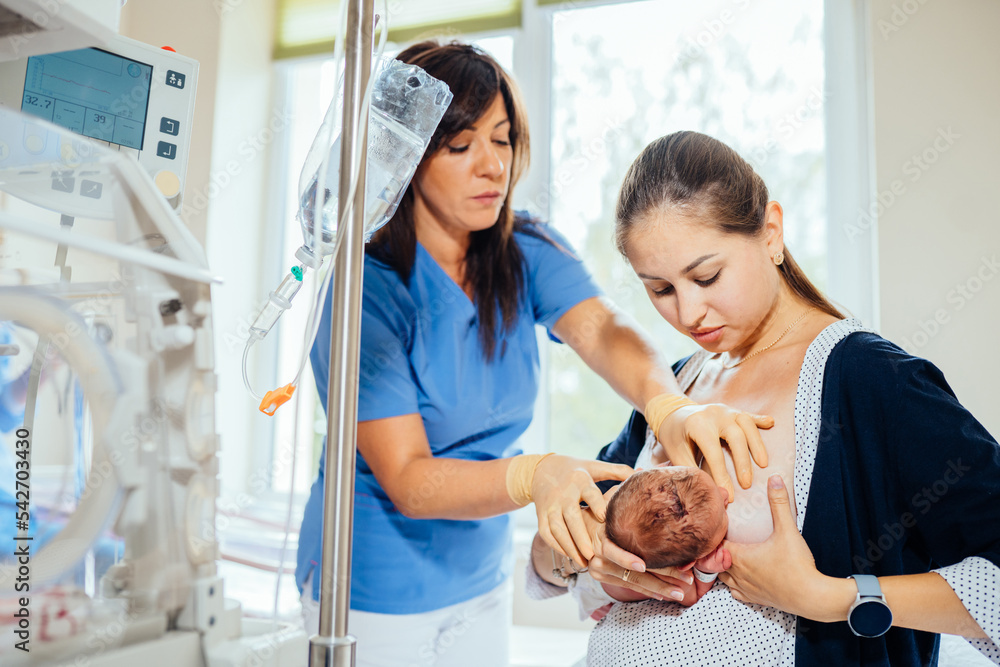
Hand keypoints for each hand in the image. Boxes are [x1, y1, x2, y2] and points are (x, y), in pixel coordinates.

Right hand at [532, 456, 631, 566]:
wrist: (541, 469)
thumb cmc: (575, 470)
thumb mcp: (595, 467)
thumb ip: (617, 471)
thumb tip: (641, 473)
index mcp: (580, 480)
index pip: (589, 493)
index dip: (597, 504)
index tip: (605, 518)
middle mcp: (564, 493)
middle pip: (571, 516)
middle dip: (580, 536)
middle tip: (592, 554)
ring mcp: (551, 505)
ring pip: (557, 528)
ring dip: (568, 546)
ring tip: (583, 562)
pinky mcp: (541, 515)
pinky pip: (547, 533)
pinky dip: (557, 546)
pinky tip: (570, 556)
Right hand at [580, 496, 693, 601]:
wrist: (575, 531)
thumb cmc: (598, 511)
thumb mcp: (608, 498)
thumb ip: (626, 487)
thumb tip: (647, 468)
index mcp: (601, 537)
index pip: (615, 551)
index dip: (629, 558)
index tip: (646, 564)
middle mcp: (598, 557)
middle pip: (632, 572)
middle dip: (661, 578)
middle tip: (685, 580)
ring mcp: (600, 570)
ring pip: (634, 583)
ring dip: (659, 589)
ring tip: (681, 593)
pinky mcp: (603, 579)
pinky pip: (629, 587)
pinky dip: (648, 592)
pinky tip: (665, 595)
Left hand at [657, 403, 772, 500]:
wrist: (671, 411)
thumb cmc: (674, 435)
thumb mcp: (675, 452)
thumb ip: (691, 469)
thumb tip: (709, 491)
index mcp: (697, 424)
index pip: (714, 452)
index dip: (722, 475)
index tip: (729, 494)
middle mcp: (714, 414)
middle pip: (736, 436)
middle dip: (743, 462)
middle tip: (747, 484)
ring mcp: (724, 409)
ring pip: (747, 424)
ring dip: (757, 444)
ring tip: (763, 464)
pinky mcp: (732, 410)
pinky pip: (749, 415)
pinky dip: (760, 420)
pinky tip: (771, 424)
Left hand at [718, 475, 828, 618]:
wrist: (812, 597)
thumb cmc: (797, 565)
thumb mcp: (787, 530)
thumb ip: (779, 503)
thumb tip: (775, 479)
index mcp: (739, 557)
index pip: (715, 543)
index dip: (715, 533)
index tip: (718, 524)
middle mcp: (737, 574)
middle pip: (715, 560)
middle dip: (716, 550)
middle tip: (723, 537)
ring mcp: (746, 589)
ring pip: (723, 578)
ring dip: (723, 567)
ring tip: (729, 555)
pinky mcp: (756, 600)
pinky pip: (736, 593)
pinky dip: (734, 584)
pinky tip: (743, 576)